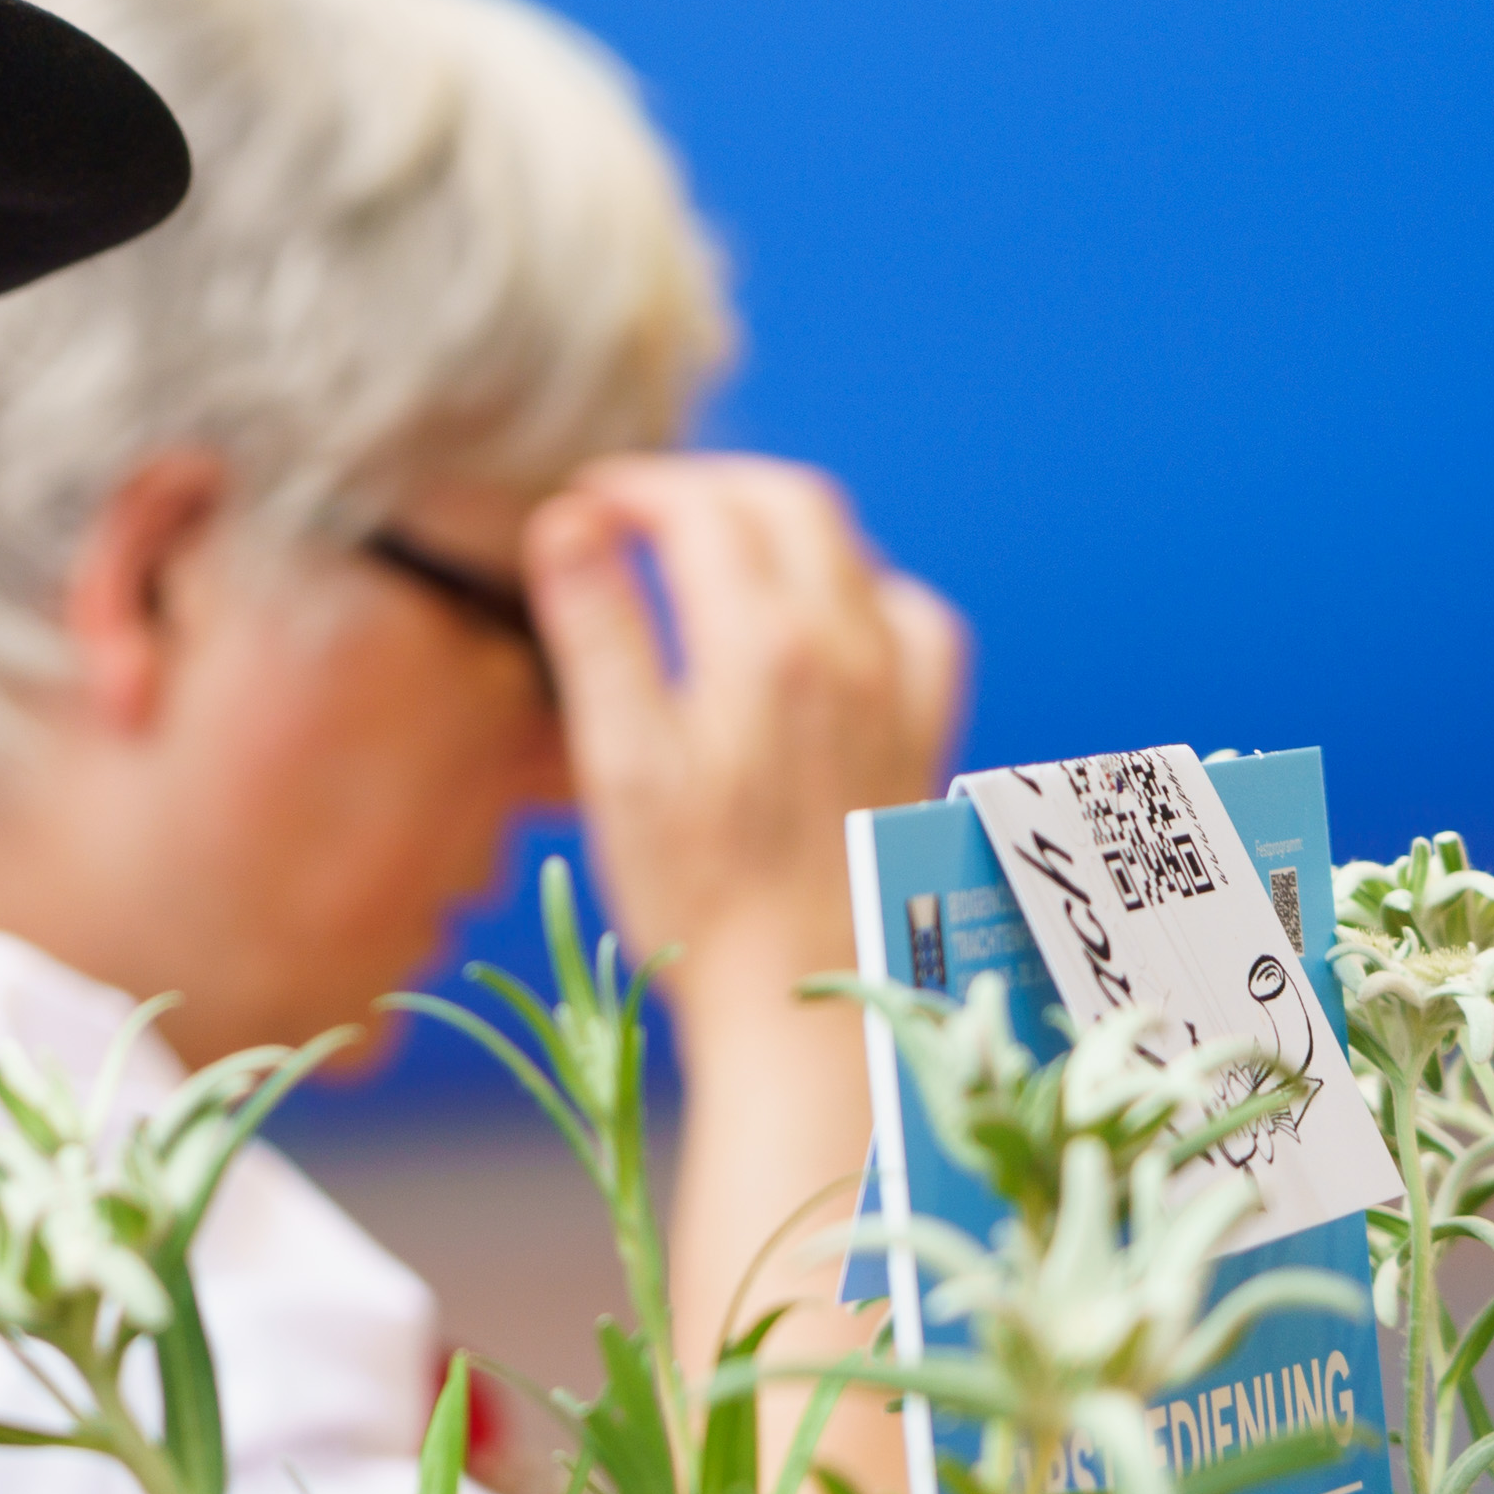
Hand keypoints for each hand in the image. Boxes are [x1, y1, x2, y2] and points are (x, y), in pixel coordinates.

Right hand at [522, 456, 967, 1035]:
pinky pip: (916, 617)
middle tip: (637, 511)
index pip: (700, 510)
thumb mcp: (618, 764)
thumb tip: (567, 521)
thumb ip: (595, 631)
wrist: (804, 1006)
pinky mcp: (926, 730)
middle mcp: (848, 647)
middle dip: (707, 487)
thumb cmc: (697, 901)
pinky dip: (860, 589)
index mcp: (762, 644)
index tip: (582, 503)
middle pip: (788, 502)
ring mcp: (900, 686)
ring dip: (778, 525)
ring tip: (712, 551)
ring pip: (852, 547)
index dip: (634, 488)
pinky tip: (821, 621)